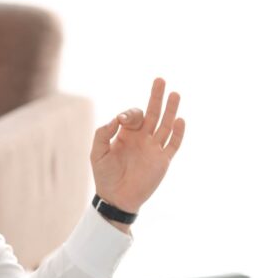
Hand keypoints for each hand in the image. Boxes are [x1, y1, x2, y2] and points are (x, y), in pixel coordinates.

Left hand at [90, 77, 184, 215]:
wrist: (115, 198)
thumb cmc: (104, 176)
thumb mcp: (97, 152)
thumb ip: (102, 133)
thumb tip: (116, 119)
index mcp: (126, 135)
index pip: (133, 116)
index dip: (129, 113)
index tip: (121, 120)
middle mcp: (142, 138)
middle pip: (153, 113)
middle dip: (156, 97)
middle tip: (160, 80)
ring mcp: (154, 148)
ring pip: (165, 125)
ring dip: (171, 109)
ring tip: (175, 93)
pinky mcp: (162, 160)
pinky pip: (173, 144)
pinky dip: (178, 133)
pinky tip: (180, 119)